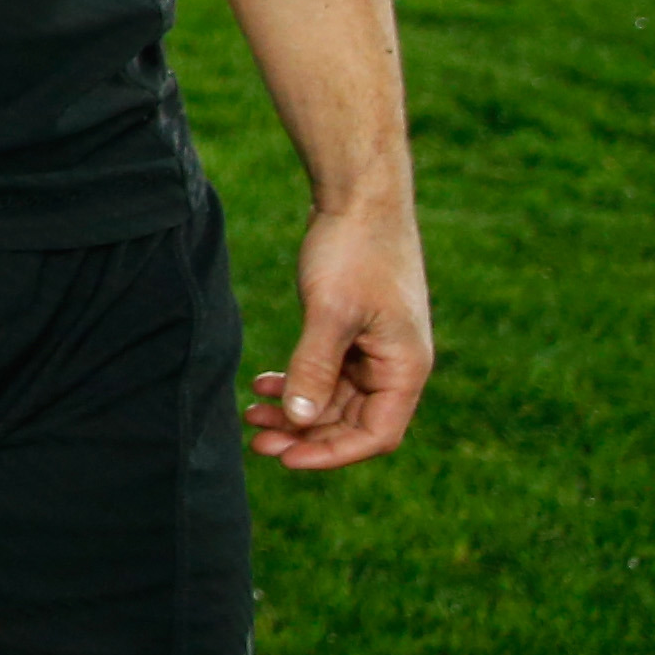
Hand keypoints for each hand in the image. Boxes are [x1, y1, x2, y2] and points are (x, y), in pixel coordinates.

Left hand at [248, 195, 430, 469]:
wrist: (358, 197)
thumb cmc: (354, 250)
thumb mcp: (330, 312)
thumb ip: (315, 368)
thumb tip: (300, 421)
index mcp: (406, 368)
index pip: (376, 435)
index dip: (331, 454)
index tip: (284, 458)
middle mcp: (397, 365)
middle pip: (352, 422)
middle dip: (305, 434)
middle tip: (254, 439)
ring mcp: (376, 349)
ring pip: (335, 400)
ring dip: (295, 410)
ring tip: (248, 414)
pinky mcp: (354, 332)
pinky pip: (327, 373)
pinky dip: (297, 381)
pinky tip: (261, 384)